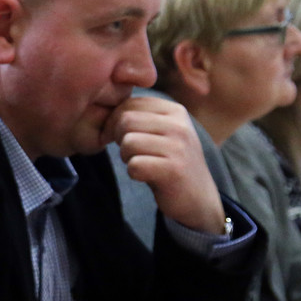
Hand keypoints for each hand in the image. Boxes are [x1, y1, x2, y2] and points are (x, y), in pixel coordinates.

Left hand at [108, 96, 224, 233]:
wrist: (196, 196)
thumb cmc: (169, 161)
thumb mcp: (160, 131)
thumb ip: (140, 116)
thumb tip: (105, 108)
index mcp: (175, 111)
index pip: (129, 104)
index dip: (114, 122)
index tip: (121, 138)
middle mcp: (179, 125)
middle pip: (125, 120)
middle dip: (119, 139)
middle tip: (132, 153)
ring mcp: (179, 147)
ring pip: (128, 142)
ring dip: (127, 157)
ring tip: (143, 163)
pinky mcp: (174, 170)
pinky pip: (134, 165)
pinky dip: (134, 173)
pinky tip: (148, 175)